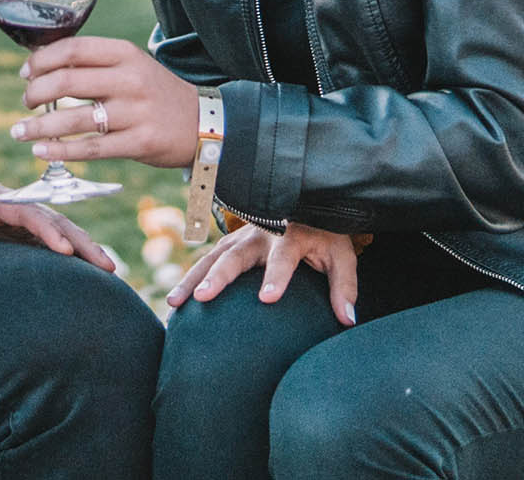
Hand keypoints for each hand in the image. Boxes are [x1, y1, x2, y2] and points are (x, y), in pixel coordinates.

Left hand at [0, 165, 116, 275]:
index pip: (23, 210)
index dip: (44, 228)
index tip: (63, 249)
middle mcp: (9, 204)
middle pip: (51, 218)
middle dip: (79, 240)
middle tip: (106, 265)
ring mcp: (15, 217)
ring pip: (57, 228)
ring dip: (82, 247)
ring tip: (110, 271)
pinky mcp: (16, 230)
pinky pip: (48, 239)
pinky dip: (70, 253)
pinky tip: (89, 273)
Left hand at [12, 36, 198, 168]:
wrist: (205, 123)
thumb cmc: (156, 93)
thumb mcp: (132, 66)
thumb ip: (95, 64)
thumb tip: (41, 67)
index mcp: (125, 54)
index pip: (72, 49)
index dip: (41, 61)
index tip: (25, 73)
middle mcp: (130, 80)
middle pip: (67, 81)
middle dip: (35, 93)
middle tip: (25, 103)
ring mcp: (136, 113)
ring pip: (74, 119)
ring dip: (39, 127)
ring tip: (19, 131)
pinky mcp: (139, 143)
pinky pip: (91, 148)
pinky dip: (60, 151)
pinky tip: (41, 151)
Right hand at [168, 223, 359, 324]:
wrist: (307, 204)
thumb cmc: (326, 235)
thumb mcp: (342, 256)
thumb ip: (344, 287)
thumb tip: (348, 320)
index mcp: (292, 236)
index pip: (283, 258)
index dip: (275, 277)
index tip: (267, 299)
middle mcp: (262, 234)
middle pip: (236, 255)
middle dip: (219, 277)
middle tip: (204, 298)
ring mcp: (241, 236)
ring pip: (213, 257)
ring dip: (193, 278)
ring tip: (175, 303)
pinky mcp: (230, 242)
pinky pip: (207, 259)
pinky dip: (191, 277)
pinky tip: (177, 301)